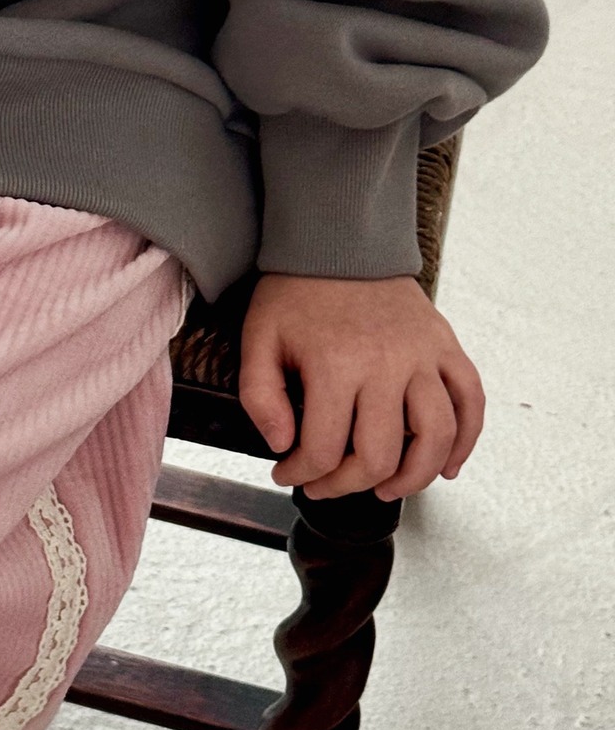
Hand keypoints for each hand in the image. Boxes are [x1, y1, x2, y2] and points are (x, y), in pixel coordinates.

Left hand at [238, 273, 484, 501]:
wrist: (340, 240)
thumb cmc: (297, 291)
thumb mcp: (259, 337)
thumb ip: (260, 396)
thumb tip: (283, 445)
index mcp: (335, 363)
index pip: (324, 449)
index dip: (301, 472)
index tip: (287, 471)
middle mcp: (386, 363)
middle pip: (379, 455)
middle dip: (347, 484)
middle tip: (327, 484)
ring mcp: (423, 356)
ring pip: (435, 437)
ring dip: (414, 477)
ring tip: (387, 488)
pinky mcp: (445, 346)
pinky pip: (471, 401)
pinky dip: (466, 441)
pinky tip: (446, 466)